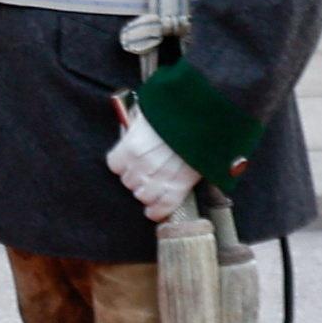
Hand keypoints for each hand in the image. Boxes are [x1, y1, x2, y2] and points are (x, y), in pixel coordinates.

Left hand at [104, 105, 196, 226]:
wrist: (206, 117)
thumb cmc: (175, 111)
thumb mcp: (148, 113)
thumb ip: (136, 127)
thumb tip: (130, 130)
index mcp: (132, 146)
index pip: (114, 165)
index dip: (123, 163)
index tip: (130, 160)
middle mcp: (142, 165)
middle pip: (128, 182)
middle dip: (136, 177)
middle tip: (146, 171)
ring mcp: (161, 178)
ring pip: (143, 196)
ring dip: (147, 193)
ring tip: (154, 185)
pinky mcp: (180, 187)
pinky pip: (163, 206)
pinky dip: (158, 211)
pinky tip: (155, 211)